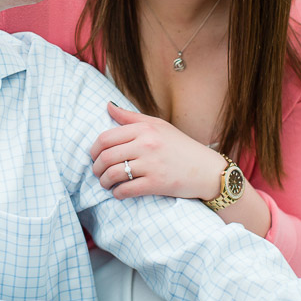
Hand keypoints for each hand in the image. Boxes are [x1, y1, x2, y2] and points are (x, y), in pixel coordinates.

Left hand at [90, 102, 226, 200]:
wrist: (207, 170)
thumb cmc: (181, 146)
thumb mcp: (158, 125)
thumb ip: (131, 117)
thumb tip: (107, 106)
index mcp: (144, 129)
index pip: (106, 138)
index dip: (94, 150)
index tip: (94, 157)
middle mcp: (146, 144)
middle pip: (106, 157)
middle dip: (96, 168)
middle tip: (97, 172)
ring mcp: (151, 164)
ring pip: (113, 174)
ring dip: (104, 181)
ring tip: (106, 183)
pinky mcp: (156, 183)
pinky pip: (126, 190)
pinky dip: (118, 193)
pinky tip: (119, 192)